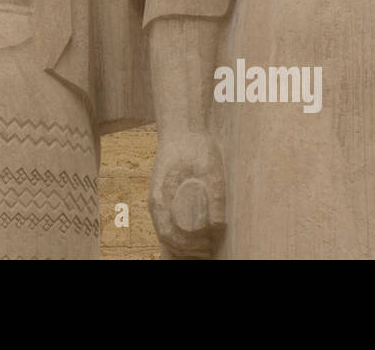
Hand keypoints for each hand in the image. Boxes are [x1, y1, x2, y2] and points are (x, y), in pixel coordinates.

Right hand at [148, 129, 225, 257]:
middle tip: (209, 248)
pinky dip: (180, 232)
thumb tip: (218, 225)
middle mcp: (156, 202)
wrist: (183, 126)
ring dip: (183, 242)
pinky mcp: (165, 194)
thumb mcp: (210, 169)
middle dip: (186, 249)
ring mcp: (159, 198)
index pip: (168, 235)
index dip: (187, 247)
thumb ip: (214, 197)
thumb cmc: (195, 145)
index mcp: (161, 198)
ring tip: (206, 244)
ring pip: (166, 231)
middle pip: (166, 237)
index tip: (207, 246)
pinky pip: (168, 220)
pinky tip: (198, 231)